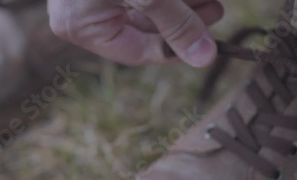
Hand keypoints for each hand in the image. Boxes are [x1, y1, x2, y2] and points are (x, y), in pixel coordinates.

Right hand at [47, 0, 222, 66]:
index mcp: (81, 25)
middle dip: (183, 19)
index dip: (174, 50)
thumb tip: (204, 57)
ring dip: (182, 4)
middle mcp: (85, 10)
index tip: (205, 45)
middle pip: (146, 26)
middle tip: (215, 11)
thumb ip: (174, 21)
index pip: (137, 51)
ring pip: (149, 6)